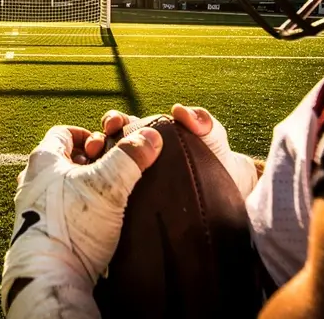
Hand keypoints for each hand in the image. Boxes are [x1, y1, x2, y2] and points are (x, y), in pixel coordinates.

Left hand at [1, 124, 162, 317]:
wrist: (50, 276)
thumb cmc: (72, 224)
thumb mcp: (107, 184)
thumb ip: (129, 157)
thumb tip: (151, 135)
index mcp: (43, 159)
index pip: (64, 132)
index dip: (89, 134)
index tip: (108, 145)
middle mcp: (32, 180)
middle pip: (65, 159)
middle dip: (91, 162)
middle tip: (113, 171)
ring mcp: (34, 208)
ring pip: (63, 185)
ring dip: (86, 187)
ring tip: (109, 197)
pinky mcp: (40, 232)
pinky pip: (61, 210)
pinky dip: (79, 209)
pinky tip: (98, 221)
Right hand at [85, 106, 257, 197]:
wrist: (231, 197)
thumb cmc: (217, 160)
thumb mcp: (211, 137)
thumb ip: (201, 120)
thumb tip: (178, 111)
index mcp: (144, 138)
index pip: (120, 127)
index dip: (113, 123)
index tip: (113, 124)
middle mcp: (132, 160)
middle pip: (105, 150)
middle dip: (96, 144)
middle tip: (96, 147)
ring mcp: (129, 186)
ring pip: (102, 176)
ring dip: (93, 170)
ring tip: (92, 171)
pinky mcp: (130, 212)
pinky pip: (111, 205)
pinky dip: (101, 201)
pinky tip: (99, 203)